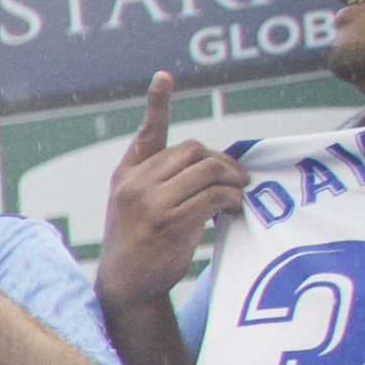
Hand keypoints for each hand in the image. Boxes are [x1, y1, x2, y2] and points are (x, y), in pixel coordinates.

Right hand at [95, 71, 243, 309]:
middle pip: (193, 150)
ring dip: (233, 180)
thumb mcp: (136, 209)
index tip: (164, 77)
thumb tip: (212, 165)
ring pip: (208, 169)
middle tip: (237, 179)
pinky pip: (215, 195)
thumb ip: (161, 182)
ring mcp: (150, 202)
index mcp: (126, 177)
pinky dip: (232, 199)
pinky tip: (232, 209)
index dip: (157, 103)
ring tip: (239, 194)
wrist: (125, 288)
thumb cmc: (139, 248)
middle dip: (222, 161)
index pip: (147, 133)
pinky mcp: (170, 220)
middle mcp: (135, 184)